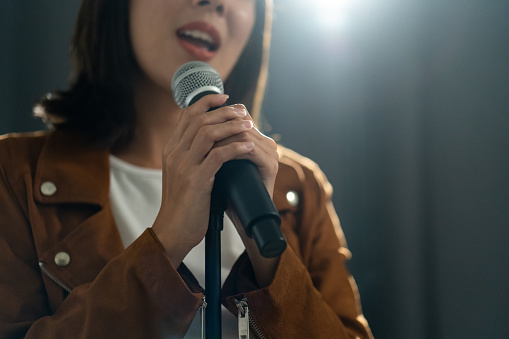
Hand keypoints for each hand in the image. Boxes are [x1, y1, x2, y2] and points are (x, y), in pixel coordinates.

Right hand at [151, 94, 276, 267]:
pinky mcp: (196, 181)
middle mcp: (174, 153)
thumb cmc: (184, 203)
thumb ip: (192, 155)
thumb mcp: (182, 174)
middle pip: (199, 119)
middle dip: (224, 111)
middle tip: (244, 111)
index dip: (207, 102)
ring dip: (232, 126)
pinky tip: (249, 146)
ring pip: (208, 133)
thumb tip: (212, 138)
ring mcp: (184, 166)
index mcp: (171, 149)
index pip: (187, 115)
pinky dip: (236, 148)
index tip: (226, 98)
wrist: (174, 230)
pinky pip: (218, 156)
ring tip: (249, 125)